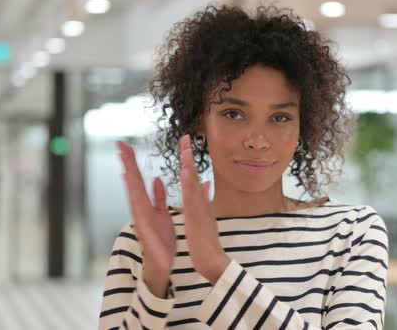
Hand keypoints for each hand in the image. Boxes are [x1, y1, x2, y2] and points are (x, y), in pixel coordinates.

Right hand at [118, 141, 176, 273]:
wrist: (162, 264)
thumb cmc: (161, 240)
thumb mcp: (162, 214)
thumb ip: (159, 197)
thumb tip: (156, 179)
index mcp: (146, 205)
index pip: (138, 180)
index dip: (132, 162)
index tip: (126, 146)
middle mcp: (140, 209)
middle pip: (132, 182)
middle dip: (127, 163)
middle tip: (120, 144)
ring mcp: (139, 218)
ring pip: (133, 193)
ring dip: (129, 176)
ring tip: (124, 159)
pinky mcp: (143, 227)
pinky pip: (138, 209)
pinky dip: (134, 196)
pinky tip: (130, 182)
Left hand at [178, 134, 230, 282]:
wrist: (212, 259)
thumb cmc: (206, 241)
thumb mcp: (205, 217)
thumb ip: (204, 201)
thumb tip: (205, 186)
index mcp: (199, 202)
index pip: (193, 176)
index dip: (188, 159)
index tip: (184, 143)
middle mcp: (200, 202)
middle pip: (194, 174)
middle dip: (188, 155)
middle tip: (184, 136)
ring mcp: (199, 208)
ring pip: (193, 182)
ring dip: (189, 164)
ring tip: (185, 148)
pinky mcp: (196, 217)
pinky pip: (191, 197)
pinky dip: (188, 184)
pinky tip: (185, 172)